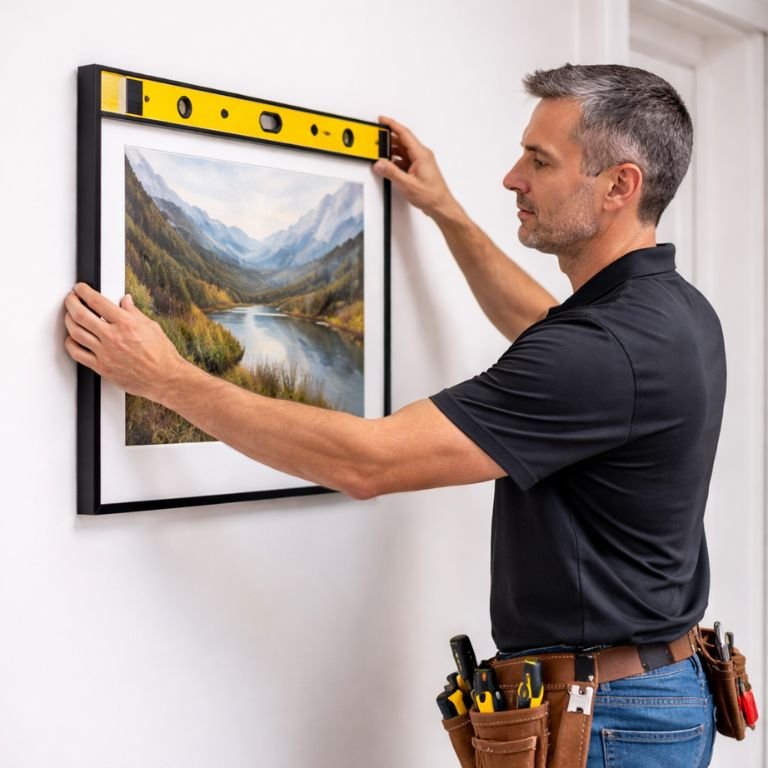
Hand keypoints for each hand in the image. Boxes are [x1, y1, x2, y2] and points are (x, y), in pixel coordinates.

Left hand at [64, 283, 184, 401]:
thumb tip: (125, 302)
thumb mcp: (151, 327)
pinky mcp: (102, 367)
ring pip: (75, 332)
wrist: (165, 378)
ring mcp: (105, 353)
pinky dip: (70, 344)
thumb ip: (134, 312)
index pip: (97, 301)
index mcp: (126, 323)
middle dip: (71, 302)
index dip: (84, 291)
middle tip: (71, 299)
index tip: (81, 289)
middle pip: (80, 314)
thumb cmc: (162, 355)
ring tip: (69, 316)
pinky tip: (72, 339)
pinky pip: (77, 354)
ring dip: (68, 320)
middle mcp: (113, 337)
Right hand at [373, 116, 460, 220]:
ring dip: (391, 152)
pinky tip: (389, 166)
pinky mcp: (419, 169)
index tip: (382, 120)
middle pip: (402, 141)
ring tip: (380, 153)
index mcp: (421, 154)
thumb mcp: (407, 184)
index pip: (404, 133)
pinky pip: (405, 160)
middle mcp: (422, 155)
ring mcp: (421, 162)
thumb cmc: (431, 195)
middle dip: (388, 139)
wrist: (440, 206)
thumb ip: (391, 172)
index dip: (392, 125)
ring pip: (403, 151)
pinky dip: (396, 161)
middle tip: (376, 138)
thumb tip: (380, 164)